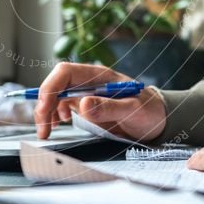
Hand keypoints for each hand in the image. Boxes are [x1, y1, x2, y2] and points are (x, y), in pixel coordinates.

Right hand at [35, 62, 165, 140]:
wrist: (160, 120)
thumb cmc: (150, 111)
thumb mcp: (133, 110)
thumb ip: (108, 107)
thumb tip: (82, 105)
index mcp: (99, 75)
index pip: (65, 73)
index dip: (50, 88)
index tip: (45, 110)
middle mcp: (89, 81)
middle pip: (56, 84)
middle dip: (44, 104)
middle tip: (43, 129)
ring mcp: (86, 92)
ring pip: (56, 95)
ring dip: (46, 111)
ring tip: (47, 131)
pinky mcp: (86, 105)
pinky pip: (62, 105)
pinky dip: (54, 115)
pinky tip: (58, 125)